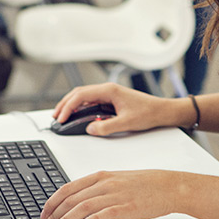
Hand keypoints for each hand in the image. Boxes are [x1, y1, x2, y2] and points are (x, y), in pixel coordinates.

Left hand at [39, 169, 181, 218]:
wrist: (169, 186)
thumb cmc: (146, 185)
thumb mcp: (117, 181)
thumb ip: (98, 189)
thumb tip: (79, 202)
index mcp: (101, 176)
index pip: (68, 188)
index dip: (52, 202)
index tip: (44, 214)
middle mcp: (106, 184)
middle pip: (72, 199)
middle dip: (55, 215)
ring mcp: (116, 195)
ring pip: (84, 207)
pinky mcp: (128, 208)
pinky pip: (106, 213)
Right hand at [53, 83, 176, 135]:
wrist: (163, 111)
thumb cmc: (149, 113)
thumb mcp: (126, 123)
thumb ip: (106, 127)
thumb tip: (90, 129)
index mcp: (109, 90)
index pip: (81, 96)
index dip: (68, 107)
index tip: (61, 118)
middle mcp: (108, 89)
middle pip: (79, 94)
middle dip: (65, 104)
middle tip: (55, 117)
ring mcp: (109, 94)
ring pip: (84, 97)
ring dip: (72, 105)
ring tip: (62, 116)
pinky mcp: (112, 100)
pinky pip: (92, 102)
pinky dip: (81, 108)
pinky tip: (77, 116)